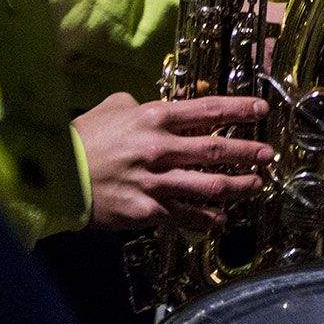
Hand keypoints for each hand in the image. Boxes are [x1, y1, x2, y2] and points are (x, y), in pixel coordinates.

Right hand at [74, 92, 272, 231]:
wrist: (54, 176)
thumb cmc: (83, 138)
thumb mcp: (113, 108)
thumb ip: (141, 104)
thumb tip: (158, 105)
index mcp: (154, 117)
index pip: (208, 110)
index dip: (239, 110)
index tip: (261, 111)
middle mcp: (160, 148)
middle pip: (217, 149)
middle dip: (248, 152)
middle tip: (268, 154)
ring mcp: (155, 182)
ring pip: (209, 185)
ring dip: (238, 186)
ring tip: (257, 185)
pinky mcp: (147, 210)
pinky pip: (185, 215)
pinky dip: (206, 218)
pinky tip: (220, 219)